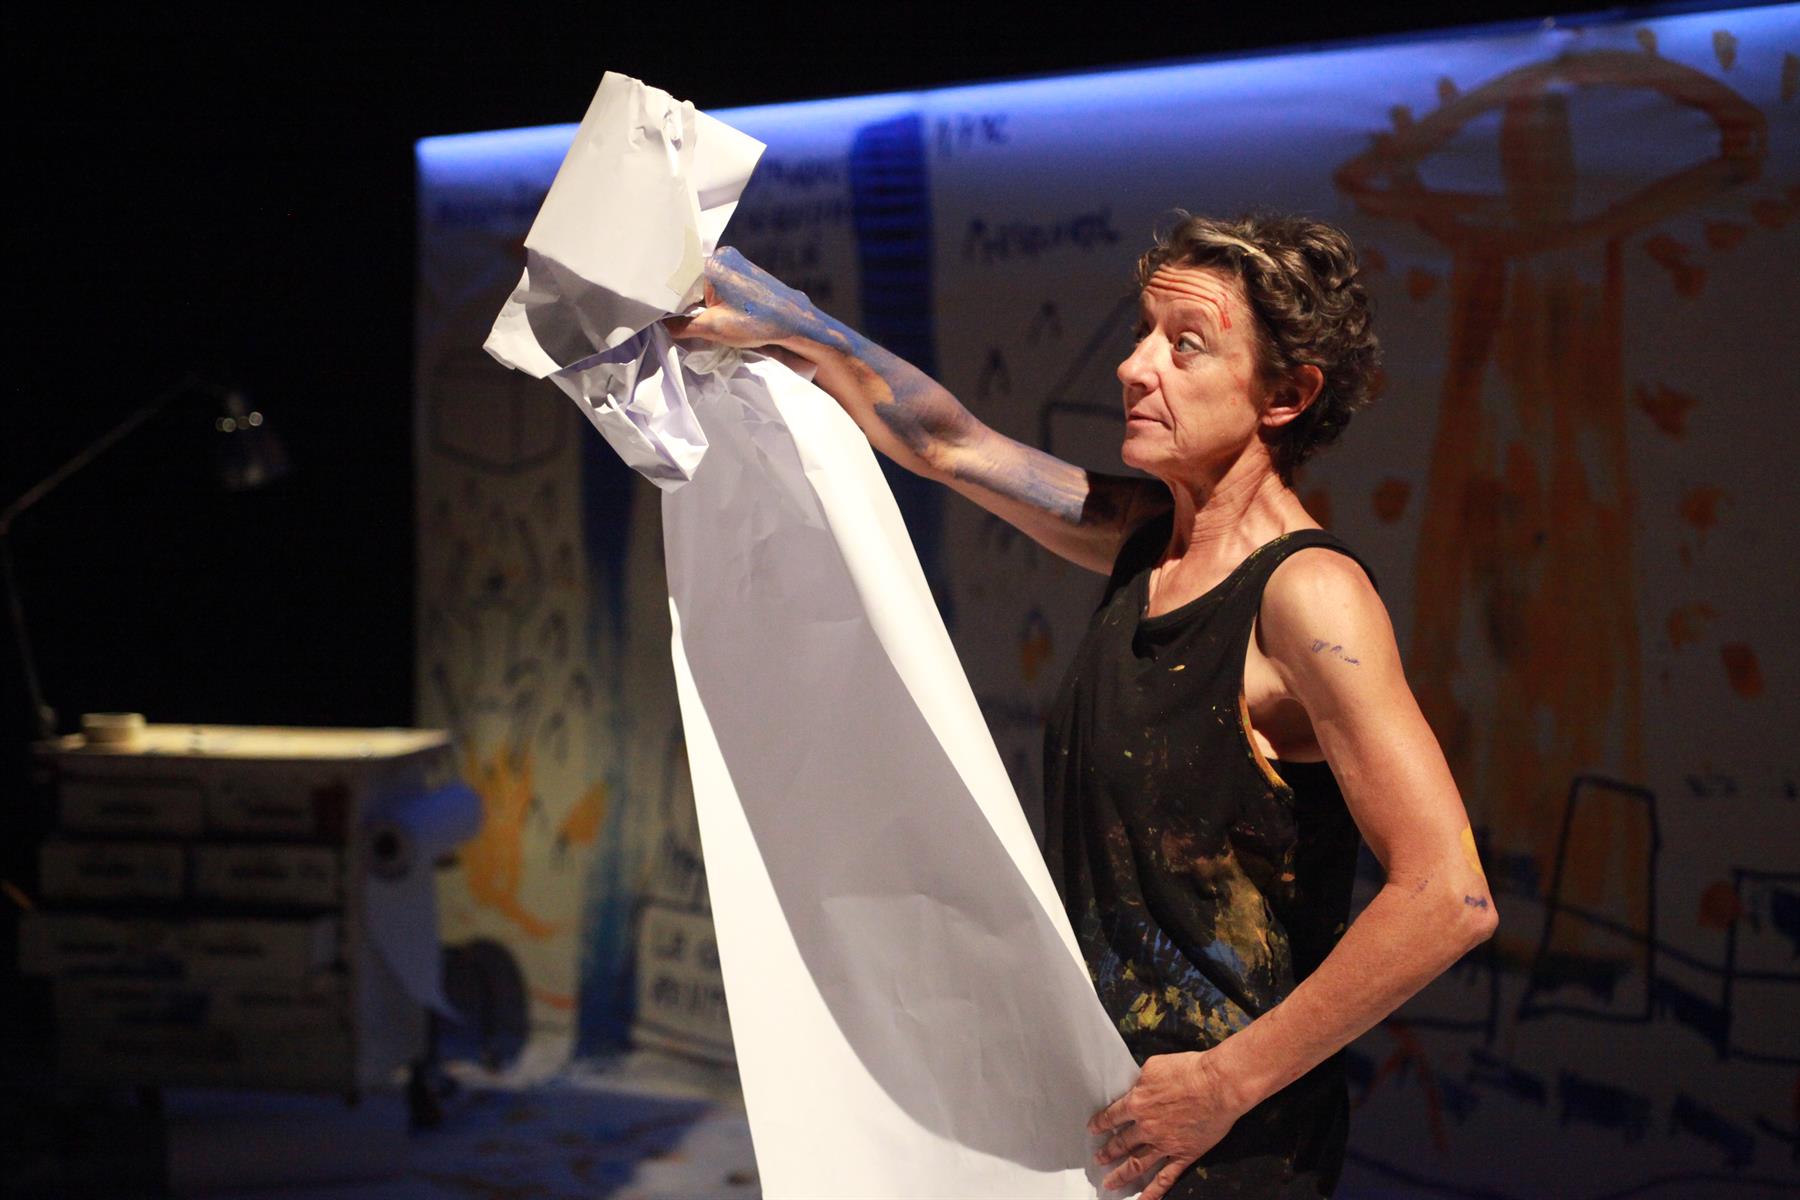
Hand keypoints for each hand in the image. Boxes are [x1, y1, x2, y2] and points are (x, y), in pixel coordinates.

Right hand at [664, 246, 817, 350]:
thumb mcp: (713, 328)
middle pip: (687, 279)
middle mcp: (720, 256)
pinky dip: (708, 297)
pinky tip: (711, 312)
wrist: (794, 321)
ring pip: (700, 281)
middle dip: (681, 301)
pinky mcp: (740, 269)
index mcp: (711, 265)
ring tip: (698, 318)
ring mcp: (732, 261)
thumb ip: (681, 326)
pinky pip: (714, 282)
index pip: (676, 280)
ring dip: (695, 301)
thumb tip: (662, 325)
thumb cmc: (757, 323)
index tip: (660, 317)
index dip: (666, 300)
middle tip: (675, 321)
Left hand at [1088, 1051, 1249, 1198]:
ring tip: (1110, 1183)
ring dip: (1122, 1174)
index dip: (1101, 1123)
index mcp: (1137, 1103)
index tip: (1093, 1129)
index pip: (1112, 1116)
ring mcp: (1164, 1144)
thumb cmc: (1188, 1070)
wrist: (1218, 1085)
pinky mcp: (1184, 1154)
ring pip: (1137, 1163)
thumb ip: (1140, 1081)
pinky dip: (1154, 1192)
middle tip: (1098, 1159)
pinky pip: (1166, 1178)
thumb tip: (1135, 1086)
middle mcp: (1146, 1127)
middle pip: (1121, 1143)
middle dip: (1108, 1151)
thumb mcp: (1154, 1066)